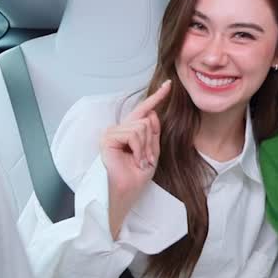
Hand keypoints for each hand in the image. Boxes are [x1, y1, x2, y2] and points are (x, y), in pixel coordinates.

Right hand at [100, 79, 170, 202]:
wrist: (126, 192)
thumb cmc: (136, 177)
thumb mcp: (152, 152)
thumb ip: (153, 133)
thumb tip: (152, 113)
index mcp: (129, 132)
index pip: (145, 111)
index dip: (157, 97)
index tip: (169, 84)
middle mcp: (119, 129)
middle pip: (146, 120)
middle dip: (151, 143)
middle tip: (144, 160)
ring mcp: (112, 132)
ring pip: (141, 126)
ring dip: (145, 148)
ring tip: (138, 162)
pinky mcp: (108, 138)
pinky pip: (133, 134)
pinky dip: (138, 149)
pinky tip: (133, 160)